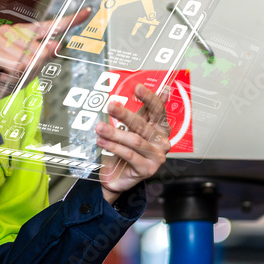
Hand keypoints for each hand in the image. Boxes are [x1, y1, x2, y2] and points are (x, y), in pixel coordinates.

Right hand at [0, 8, 90, 107]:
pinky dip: (10, 78)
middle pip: (42, 53)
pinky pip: (16, 67)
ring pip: (29, 61)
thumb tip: (55, 44)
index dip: (71, 20)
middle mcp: (12, 31)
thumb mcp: (30, 71)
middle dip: (31, 70)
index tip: (88, 12)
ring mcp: (0, 38)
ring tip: (5, 74)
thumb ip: (43, 58)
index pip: (50, 26)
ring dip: (18, 75)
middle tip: (14, 74)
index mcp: (24, 34)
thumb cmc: (3, 79)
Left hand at [96, 84, 171, 204]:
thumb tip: (163, 89)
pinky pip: (129, 155)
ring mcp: (157, 157)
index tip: (138, 87)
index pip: (158, 110)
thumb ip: (144, 111)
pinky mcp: (147, 170)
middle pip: (143, 125)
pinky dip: (114, 147)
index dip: (149, 98)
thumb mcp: (134, 128)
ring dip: (114, 133)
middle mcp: (162, 142)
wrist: (118, 176)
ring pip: (135, 140)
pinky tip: (102, 142)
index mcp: (161, 128)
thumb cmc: (127, 149)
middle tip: (111, 106)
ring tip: (99, 127)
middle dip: (125, 114)